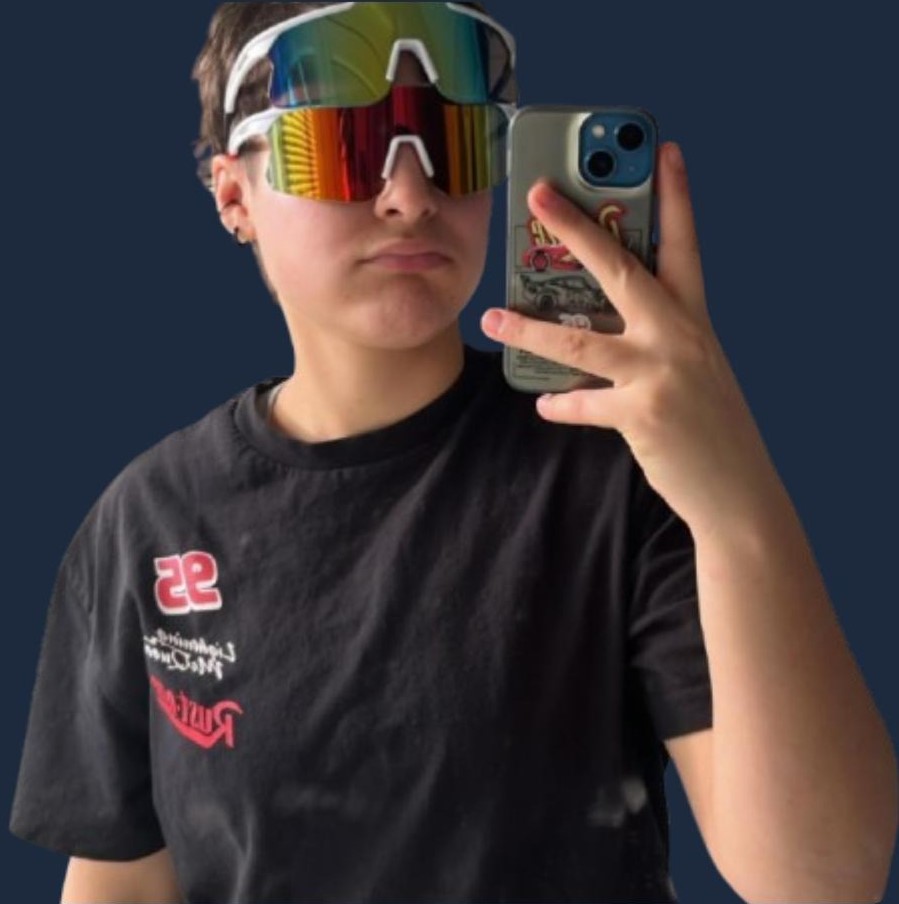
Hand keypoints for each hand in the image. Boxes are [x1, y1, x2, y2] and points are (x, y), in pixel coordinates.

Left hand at [481, 142, 779, 536]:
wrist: (737, 489)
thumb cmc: (709, 422)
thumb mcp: (695, 365)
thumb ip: (658, 335)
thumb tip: (601, 317)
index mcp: (694, 318)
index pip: (683, 245)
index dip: (674, 196)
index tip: (661, 150)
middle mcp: (680, 337)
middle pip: (621, 270)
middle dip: (577, 228)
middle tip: (540, 195)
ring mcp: (662, 374)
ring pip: (580, 340)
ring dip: (529, 330)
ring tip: (492, 318)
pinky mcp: (644, 415)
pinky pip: (583, 404)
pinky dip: (559, 404)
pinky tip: (543, 402)